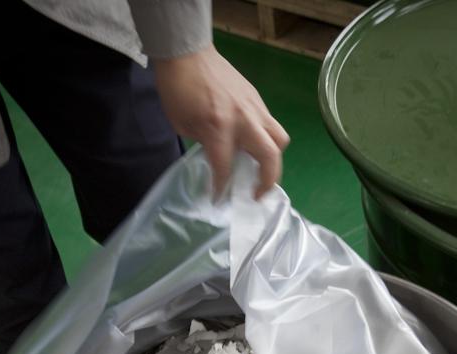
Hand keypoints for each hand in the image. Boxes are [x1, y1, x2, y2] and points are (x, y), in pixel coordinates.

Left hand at [154, 46, 289, 198]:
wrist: (187, 53)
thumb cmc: (177, 90)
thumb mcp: (183, 125)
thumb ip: (204, 143)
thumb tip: (218, 156)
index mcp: (219, 128)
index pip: (226, 167)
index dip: (222, 187)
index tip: (219, 198)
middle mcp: (243, 120)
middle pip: (270, 157)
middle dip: (267, 181)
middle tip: (257, 193)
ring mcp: (254, 108)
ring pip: (279, 139)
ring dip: (274, 159)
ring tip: (261, 169)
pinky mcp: (257, 99)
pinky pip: (270, 124)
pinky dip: (265, 139)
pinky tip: (252, 144)